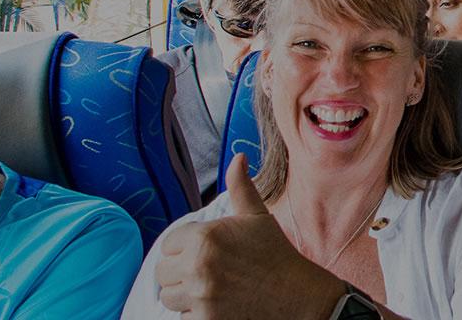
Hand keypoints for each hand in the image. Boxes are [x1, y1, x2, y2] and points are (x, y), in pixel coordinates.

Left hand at [155, 155, 345, 318]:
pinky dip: (195, 314)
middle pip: (162, 272)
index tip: (208, 254)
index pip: (168, 244)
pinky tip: (218, 305)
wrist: (299, 296)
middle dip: (181, 273)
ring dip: (185, 295)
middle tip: (209, 274)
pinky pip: (181, 317)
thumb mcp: (258, 218)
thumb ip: (241, 187)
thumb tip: (238, 157)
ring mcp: (200, 296)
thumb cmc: (276, 255)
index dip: (186, 249)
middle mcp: (198, 265)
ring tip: (212, 289)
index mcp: (206, 236)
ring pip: (168, 296)